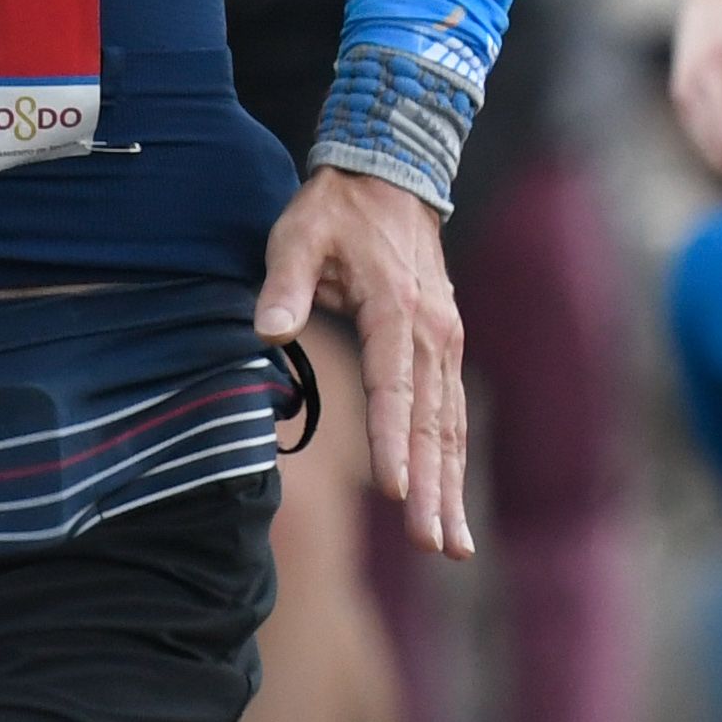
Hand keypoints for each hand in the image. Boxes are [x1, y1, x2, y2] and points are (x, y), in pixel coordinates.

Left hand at [258, 167, 474, 556]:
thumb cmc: (335, 210)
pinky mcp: (445, 347)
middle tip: (432, 545)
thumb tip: (268, 330)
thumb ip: (285, 284)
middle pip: (432, 422)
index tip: (392, 493)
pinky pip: (452, 414)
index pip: (394, 388)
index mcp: (394, 309)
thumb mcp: (297, 235)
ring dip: (451, 487)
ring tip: (452, 546)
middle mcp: (431, 332)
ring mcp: (445, 341)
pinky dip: (453, 462)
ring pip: (450, 427)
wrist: (391, 174)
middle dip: (432, 488)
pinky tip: (451, 503)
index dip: (391, 442)